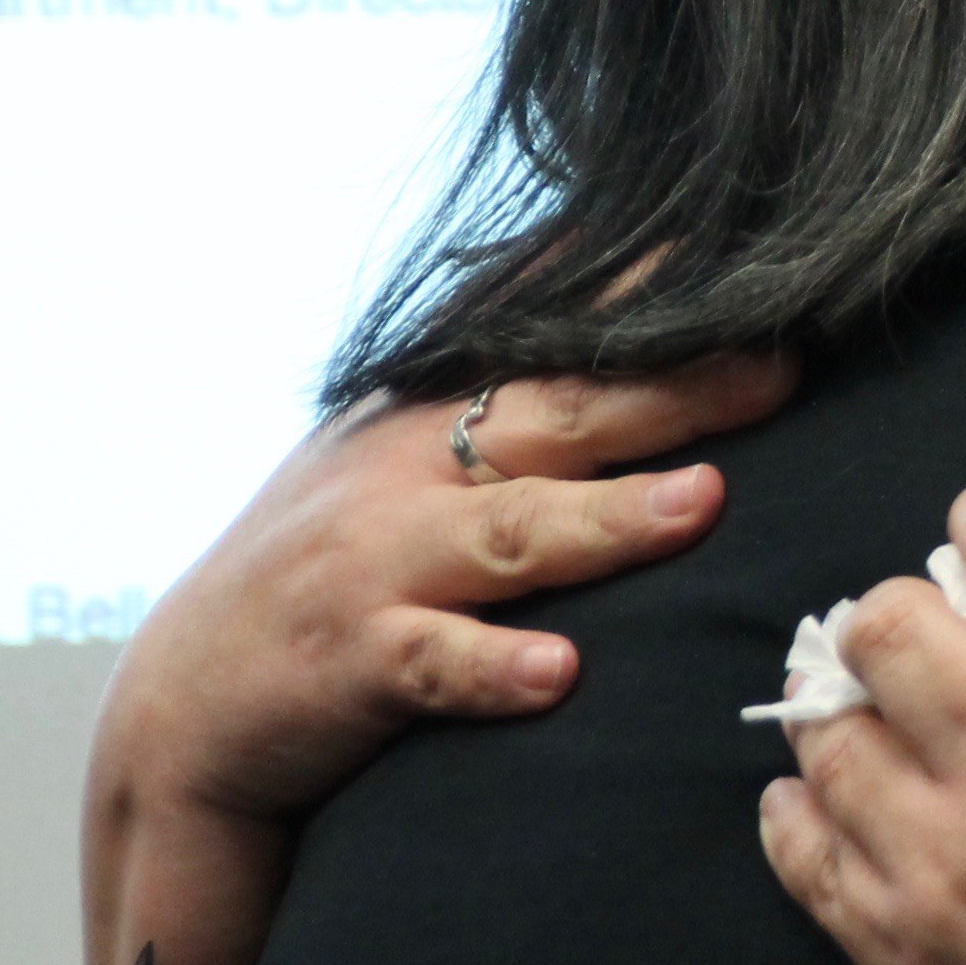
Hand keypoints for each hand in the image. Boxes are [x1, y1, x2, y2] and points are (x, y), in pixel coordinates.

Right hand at [96, 354, 797, 824]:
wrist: (186, 704)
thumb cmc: (336, 566)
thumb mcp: (406, 453)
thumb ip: (511, 388)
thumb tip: (617, 285)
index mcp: (436, 410)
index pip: (555, 333)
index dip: (648, 295)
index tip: (754, 260)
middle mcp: (410, 469)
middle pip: (564, 416)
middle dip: (677, 391)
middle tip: (779, 373)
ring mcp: (377, 560)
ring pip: (512, 531)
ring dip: (609, 519)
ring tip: (701, 504)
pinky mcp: (348, 658)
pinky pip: (431, 661)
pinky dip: (493, 666)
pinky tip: (559, 673)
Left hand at [758, 475, 965, 964]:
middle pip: (887, 621)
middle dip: (911, 616)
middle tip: (941, 654)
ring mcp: (945, 866)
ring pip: (825, 729)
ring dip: (856, 710)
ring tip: (895, 730)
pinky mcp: (898, 949)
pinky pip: (798, 845)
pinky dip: (809, 806)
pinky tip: (846, 801)